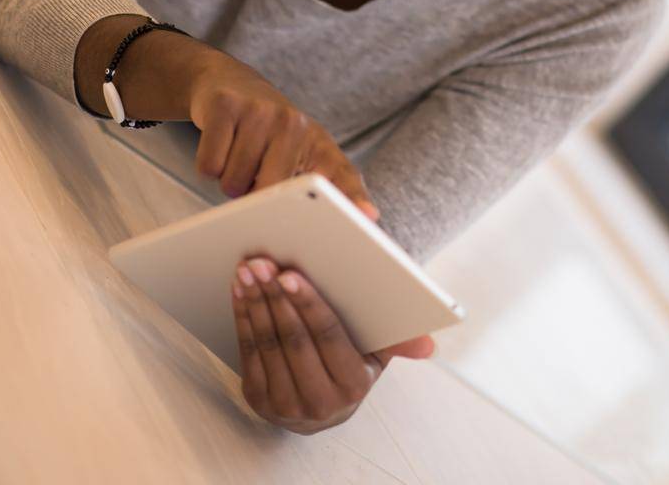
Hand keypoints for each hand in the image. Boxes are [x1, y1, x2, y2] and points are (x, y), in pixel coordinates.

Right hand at [188, 52, 378, 219]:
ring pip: (233, 184)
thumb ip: (328, 187)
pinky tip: (221, 143)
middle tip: (255, 173)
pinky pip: (210, 166)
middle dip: (254, 197)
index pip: (342, 174)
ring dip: (230, 180)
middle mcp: (294, 123)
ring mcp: (260, 111)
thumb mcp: (301, 154)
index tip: (368, 217)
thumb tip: (369, 215)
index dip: (354, 198)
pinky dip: (210, 166)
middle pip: (268, 194)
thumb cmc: (267, 131)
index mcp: (318, 142)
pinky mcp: (225, 105)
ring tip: (239, 155)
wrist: (228, 82)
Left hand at [232, 254, 434, 432]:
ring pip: (267, 344)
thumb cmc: (355, 359)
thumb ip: (399, 339)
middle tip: (262, 261)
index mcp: (353, 385)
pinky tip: (240, 290)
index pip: (328, 336)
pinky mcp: (258, 402)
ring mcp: (285, 406)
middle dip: (275, 296)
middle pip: (293, 340)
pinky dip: (242, 316)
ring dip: (254, 302)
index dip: (308, 304)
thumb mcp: (379, 350)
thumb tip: (428, 347)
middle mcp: (319, 403)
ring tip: (248, 269)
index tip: (291, 273)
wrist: (322, 406)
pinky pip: (247, 352)